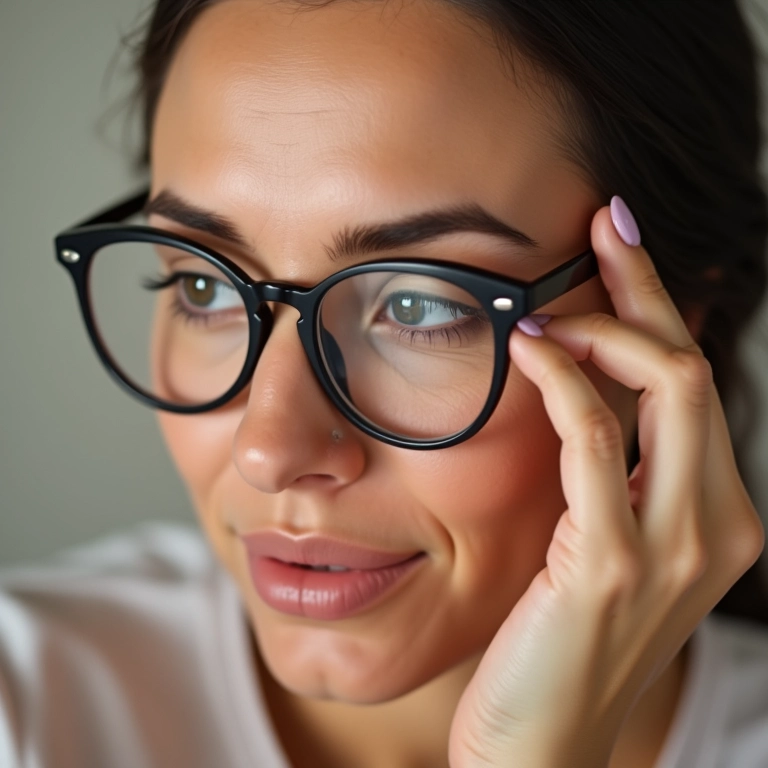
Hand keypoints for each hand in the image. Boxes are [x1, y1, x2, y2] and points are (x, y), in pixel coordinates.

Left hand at [447, 203, 764, 767]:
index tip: (621, 245)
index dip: (661, 306)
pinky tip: (528, 348)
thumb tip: (589, 395)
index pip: (693, 383)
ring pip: (666, 387)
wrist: (542, 746)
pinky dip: (564, 380)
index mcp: (716, 516)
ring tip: (548, 306)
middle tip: (603, 225)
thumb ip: (613, 477)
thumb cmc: (561, 642)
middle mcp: (716, 524)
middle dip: (645, 286)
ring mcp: (674, 546)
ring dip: (604, 327)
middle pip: (690, 367)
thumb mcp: (601, 545)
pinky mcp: (612, 563)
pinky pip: (597, 438)